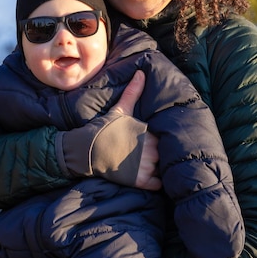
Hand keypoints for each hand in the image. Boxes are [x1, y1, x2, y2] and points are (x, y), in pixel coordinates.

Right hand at [111, 70, 160, 190]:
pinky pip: (159, 184)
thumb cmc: (105, 128)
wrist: (89, 149)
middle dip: (165, 153)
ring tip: (161, 166)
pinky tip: (155, 177)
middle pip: (167, 154)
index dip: (164, 139)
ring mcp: (146, 167)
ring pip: (165, 169)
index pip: (167, 137)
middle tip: (161, 153)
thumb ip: (133, 92)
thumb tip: (140, 73)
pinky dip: (159, 182)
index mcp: (149, 133)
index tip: (162, 139)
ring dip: (164, 168)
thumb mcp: (120, 109)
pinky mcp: (140, 181)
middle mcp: (151, 151)